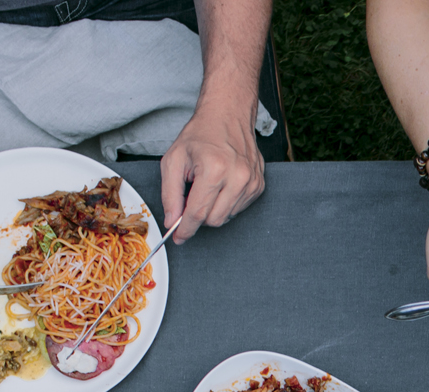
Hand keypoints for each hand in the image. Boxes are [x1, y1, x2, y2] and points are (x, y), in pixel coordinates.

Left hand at [161, 103, 266, 242]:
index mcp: (215, 169)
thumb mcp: (173, 160)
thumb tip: (172, 221)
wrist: (227, 117)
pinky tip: (221, 185)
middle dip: (199, 216)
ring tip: (207, 187)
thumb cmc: (200, 135)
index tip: (178, 237)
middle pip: (214, 220)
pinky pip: (238, 209)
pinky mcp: (259, 186)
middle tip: (190, 198)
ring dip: (212, 209)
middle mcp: (238, 177)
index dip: (185, 229)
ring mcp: (251, 182)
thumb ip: (170, 194)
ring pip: (227, 217)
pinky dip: (225, 203)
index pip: (198, 213)